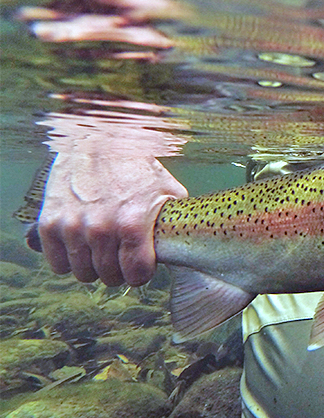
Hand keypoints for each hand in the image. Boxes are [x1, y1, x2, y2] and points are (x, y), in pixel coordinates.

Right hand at [36, 110, 187, 285]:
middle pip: (110, 276)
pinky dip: (68, 259)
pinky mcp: (49, 224)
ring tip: (101, 249)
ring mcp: (72, 227)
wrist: (98, 141)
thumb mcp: (168, 192)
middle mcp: (102, 229)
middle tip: (120, 255)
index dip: (140, 273)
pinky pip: (57, 263)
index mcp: (133, 224)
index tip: (139, 266)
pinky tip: (80, 245)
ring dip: (93, 266)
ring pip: (83, 273)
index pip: (136, 275)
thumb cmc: (137, 167)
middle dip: (118, 270)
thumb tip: (181, 246)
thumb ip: (171, 223)